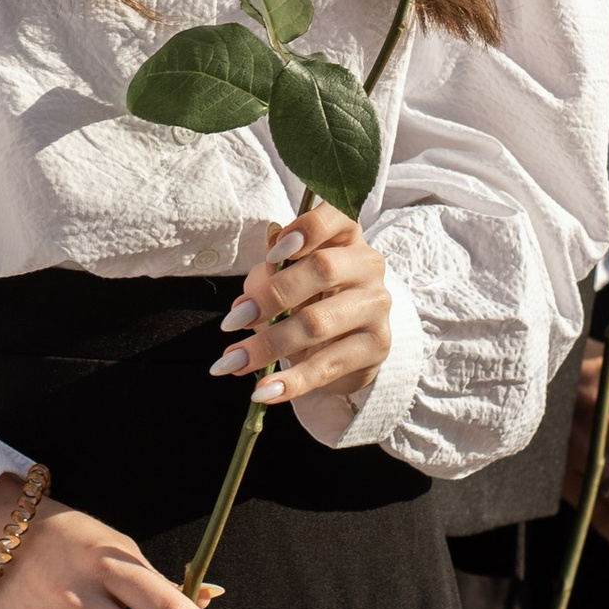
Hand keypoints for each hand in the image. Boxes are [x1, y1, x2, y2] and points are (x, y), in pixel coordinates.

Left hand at [213, 202, 391, 408]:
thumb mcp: (287, 277)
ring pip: (319, 323)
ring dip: (268, 345)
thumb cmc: (311, 296)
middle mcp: (368, 265)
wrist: (352, 340)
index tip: (273, 252)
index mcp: (345, 237)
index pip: (338, 216)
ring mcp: (376, 306)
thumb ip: (271, 273)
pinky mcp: (376, 346)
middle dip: (270, 296)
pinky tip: (263, 392)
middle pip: (322, 270)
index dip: (308, 229)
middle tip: (231, 322)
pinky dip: (291, 381)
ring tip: (233, 362)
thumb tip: (251, 293)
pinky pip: (327, 365)